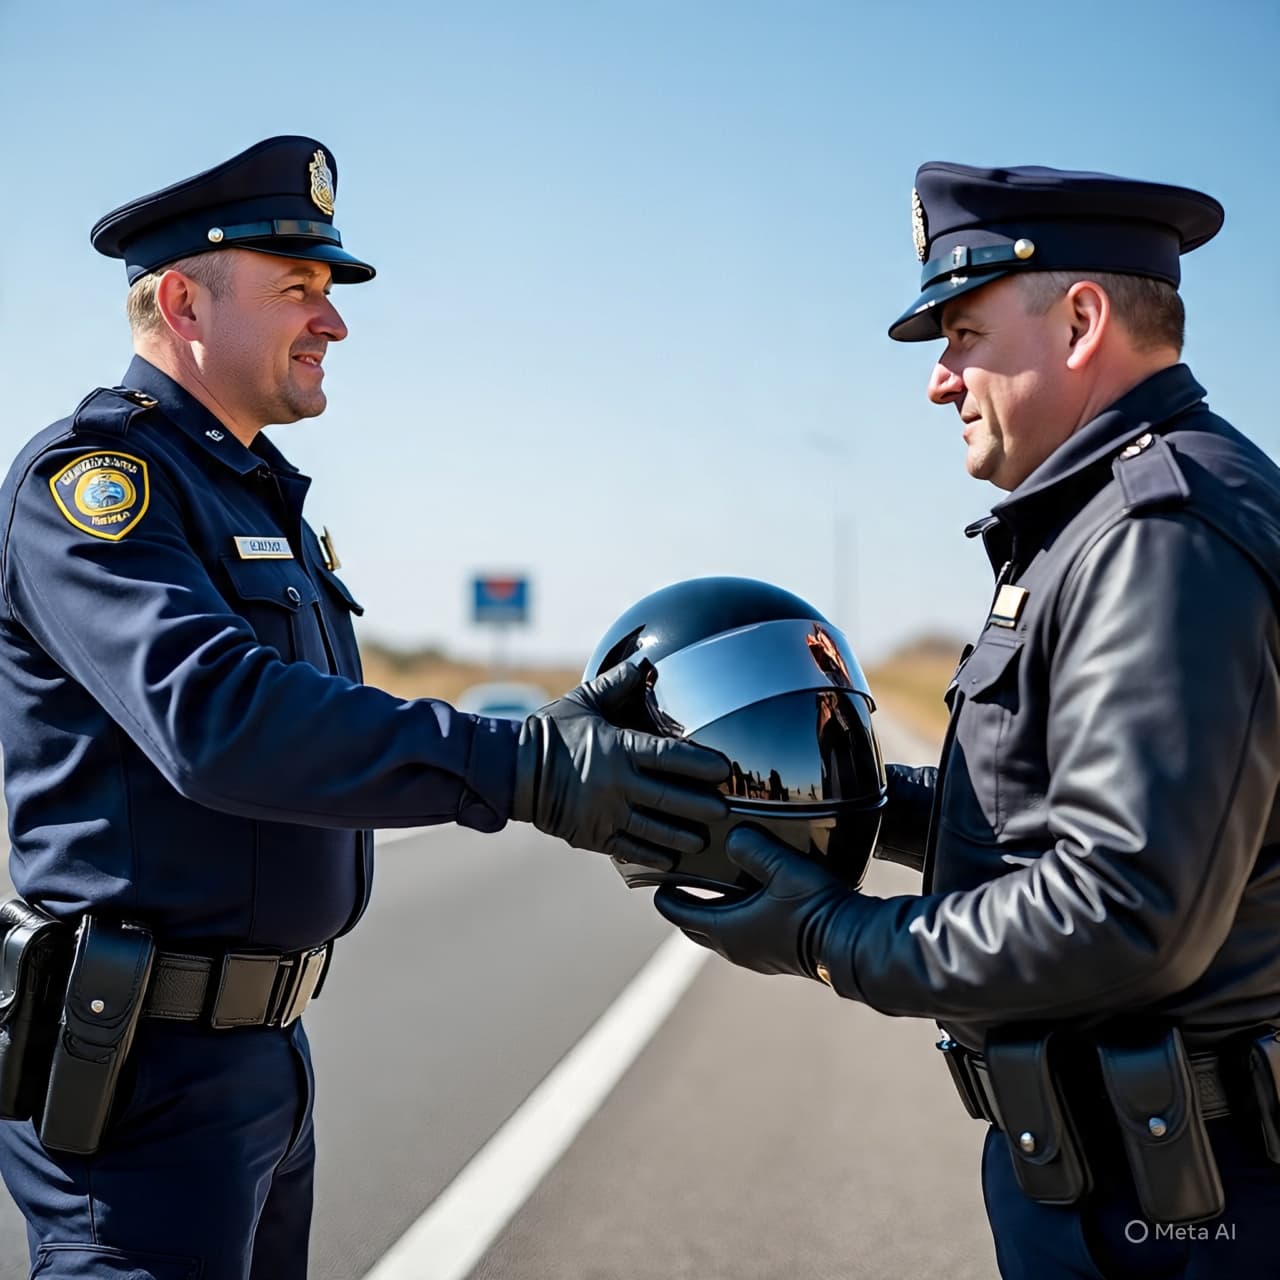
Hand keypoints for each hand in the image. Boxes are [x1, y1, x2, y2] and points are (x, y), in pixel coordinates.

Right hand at [512, 660, 728, 865]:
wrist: (513, 770)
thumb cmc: (550, 732)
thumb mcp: (583, 701)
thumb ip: (615, 684)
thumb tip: (642, 663)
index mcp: (618, 747)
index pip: (670, 756)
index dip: (700, 763)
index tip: (723, 769)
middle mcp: (617, 783)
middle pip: (670, 798)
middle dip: (701, 805)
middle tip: (725, 810)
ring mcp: (606, 812)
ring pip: (654, 828)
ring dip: (682, 836)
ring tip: (703, 840)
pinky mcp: (593, 835)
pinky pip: (629, 848)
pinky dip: (652, 856)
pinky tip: (671, 861)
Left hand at [654, 824, 864, 977]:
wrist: (853, 943)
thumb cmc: (814, 909)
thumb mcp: (782, 869)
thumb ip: (754, 849)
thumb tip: (733, 837)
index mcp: (729, 931)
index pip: (682, 915)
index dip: (667, 898)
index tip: (658, 884)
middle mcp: (739, 949)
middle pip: (699, 929)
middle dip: (686, 908)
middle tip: (680, 885)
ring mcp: (760, 955)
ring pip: (723, 934)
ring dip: (714, 913)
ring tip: (715, 888)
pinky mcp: (779, 955)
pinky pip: (747, 936)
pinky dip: (738, 919)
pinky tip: (754, 901)